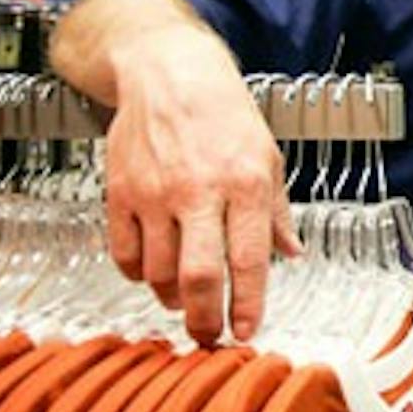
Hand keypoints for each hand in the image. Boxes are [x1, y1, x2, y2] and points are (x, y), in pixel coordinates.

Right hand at [103, 28, 300, 344]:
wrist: (170, 75)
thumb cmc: (224, 114)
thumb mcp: (268, 157)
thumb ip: (277, 212)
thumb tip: (292, 254)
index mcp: (245, 184)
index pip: (249, 260)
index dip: (248, 304)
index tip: (246, 331)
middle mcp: (199, 192)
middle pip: (198, 276)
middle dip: (205, 318)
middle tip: (209, 336)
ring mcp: (154, 194)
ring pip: (158, 271)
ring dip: (171, 297)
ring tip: (184, 300)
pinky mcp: (120, 193)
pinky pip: (124, 252)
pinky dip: (137, 274)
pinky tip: (152, 272)